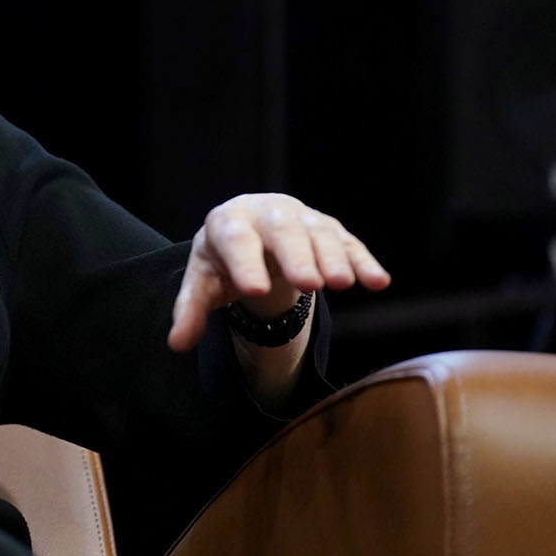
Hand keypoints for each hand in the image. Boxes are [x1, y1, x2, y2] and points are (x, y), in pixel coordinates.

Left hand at [166, 193, 390, 352]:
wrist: (248, 230)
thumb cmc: (223, 259)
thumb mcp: (203, 281)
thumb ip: (191, 310)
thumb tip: (177, 343)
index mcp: (228, 222)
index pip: (234, 241)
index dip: (244, 264)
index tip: (253, 291)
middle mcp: (266, 213)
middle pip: (282, 231)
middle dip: (296, 256)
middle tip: (310, 284)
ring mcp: (301, 218)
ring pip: (318, 233)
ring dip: (333, 257)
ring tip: (341, 285)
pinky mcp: (329, 229)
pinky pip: (348, 243)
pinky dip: (363, 260)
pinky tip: (378, 282)